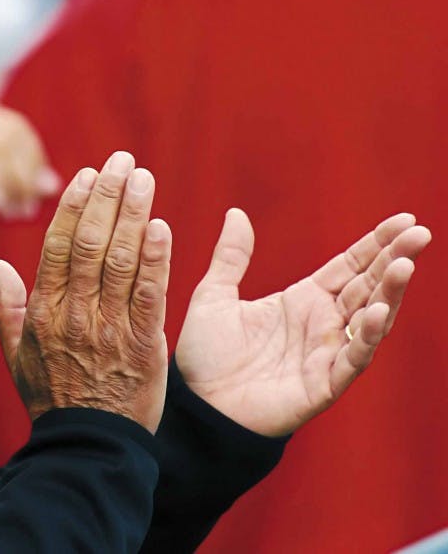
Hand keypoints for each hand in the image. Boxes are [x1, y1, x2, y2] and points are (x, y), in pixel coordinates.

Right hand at [0, 151, 169, 432]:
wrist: (86, 447)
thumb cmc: (51, 397)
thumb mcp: (16, 356)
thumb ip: (5, 309)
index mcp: (42, 312)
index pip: (59, 247)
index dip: (74, 207)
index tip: (87, 175)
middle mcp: (73, 314)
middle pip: (91, 244)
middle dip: (107, 197)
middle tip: (122, 161)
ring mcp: (109, 329)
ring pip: (121, 261)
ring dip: (133, 215)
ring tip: (143, 178)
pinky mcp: (143, 346)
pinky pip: (150, 295)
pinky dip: (154, 260)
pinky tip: (160, 228)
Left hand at [176, 209, 431, 436]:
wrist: (196, 405)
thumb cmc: (205, 356)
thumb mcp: (214, 295)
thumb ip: (231, 256)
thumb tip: (236, 212)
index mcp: (303, 300)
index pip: (350, 266)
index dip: (376, 244)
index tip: (404, 219)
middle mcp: (322, 324)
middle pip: (369, 286)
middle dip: (395, 259)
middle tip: (421, 233)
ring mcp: (327, 354)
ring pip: (371, 319)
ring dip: (390, 293)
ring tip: (405, 265)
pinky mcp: (324, 384)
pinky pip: (352, 358)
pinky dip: (367, 336)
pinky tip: (380, 311)